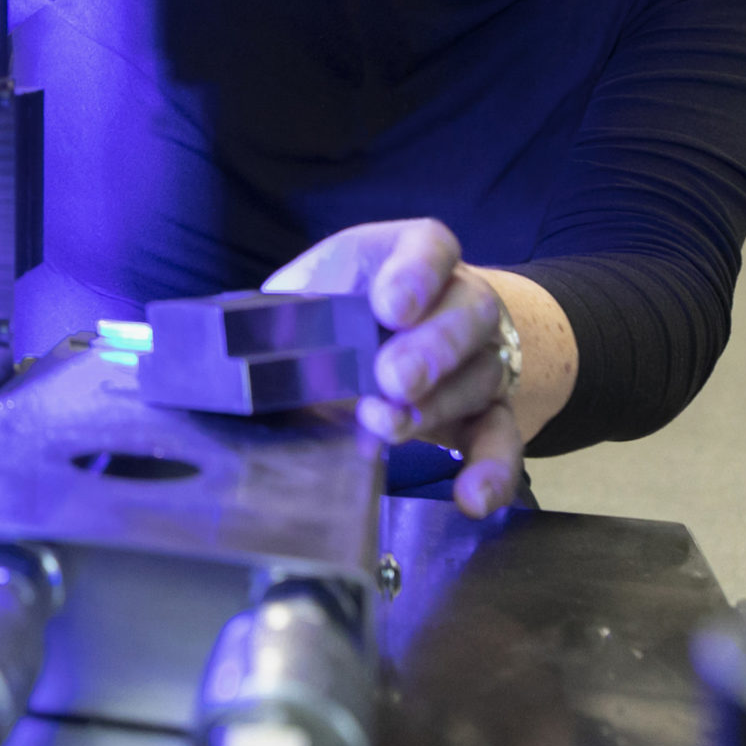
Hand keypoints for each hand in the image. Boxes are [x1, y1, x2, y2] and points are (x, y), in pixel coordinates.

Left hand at [262, 218, 521, 517]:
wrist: (378, 339)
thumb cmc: (338, 307)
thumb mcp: (309, 293)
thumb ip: (288, 310)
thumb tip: (243, 341)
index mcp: (412, 254)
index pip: (429, 247)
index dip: (416, 274)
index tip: (389, 307)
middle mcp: (459, 299)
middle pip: (469, 312)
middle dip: (432, 348)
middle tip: (392, 379)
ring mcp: (479, 356)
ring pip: (479, 376)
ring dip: (435, 408)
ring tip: (385, 427)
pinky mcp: (486, 412)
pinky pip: (502, 438)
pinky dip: (491, 471)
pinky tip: (471, 498)